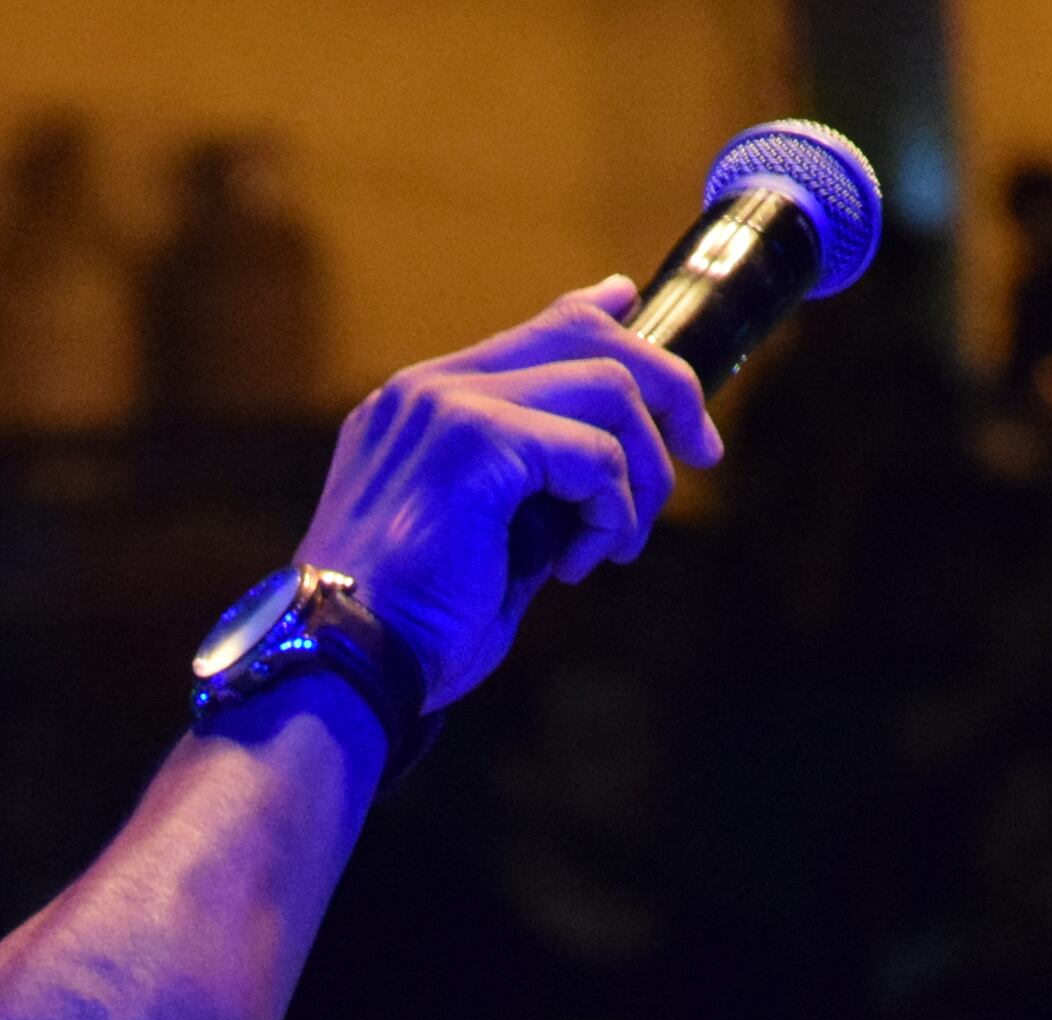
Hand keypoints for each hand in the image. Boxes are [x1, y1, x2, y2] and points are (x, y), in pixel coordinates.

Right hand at [293, 286, 721, 715]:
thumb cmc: (411, 627)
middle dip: (667, 389)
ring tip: (618, 541)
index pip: (537, 329)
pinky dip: (612, 510)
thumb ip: (534, 487)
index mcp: (418, 405)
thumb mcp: (485, 540)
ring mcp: (447, 405)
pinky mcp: (475, 441)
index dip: (610, 321)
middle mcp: (427, 389)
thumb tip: (604, 467)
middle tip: (702, 454)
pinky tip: (584, 561)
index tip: (657, 346)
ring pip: (608, 384)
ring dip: (640, 469)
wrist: (349, 665)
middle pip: (588, 334)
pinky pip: (593, 452)